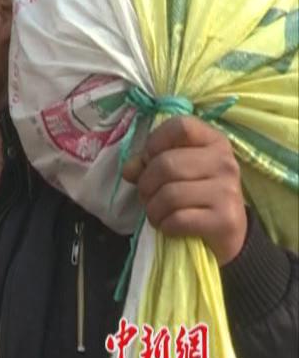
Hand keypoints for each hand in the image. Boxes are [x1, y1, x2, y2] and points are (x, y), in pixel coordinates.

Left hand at [122, 116, 246, 265]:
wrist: (226, 230)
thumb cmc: (194, 194)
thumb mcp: (175, 171)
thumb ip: (149, 162)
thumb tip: (129, 169)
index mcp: (213, 141)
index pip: (180, 127)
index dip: (156, 141)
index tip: (149, 159)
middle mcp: (225, 162)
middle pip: (167, 164)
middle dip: (146, 184)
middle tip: (147, 195)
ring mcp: (228, 191)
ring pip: (169, 194)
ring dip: (153, 208)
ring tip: (157, 212)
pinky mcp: (225, 220)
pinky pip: (178, 219)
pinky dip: (165, 225)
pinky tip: (169, 226)